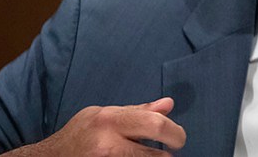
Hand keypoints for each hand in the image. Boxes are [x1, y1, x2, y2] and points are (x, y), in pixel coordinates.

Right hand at [2, 97, 185, 155]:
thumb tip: (168, 105)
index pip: (155, 125)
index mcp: (110, 121)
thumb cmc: (79, 135)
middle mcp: (108, 146)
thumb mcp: (104, 115)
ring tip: (146, 155)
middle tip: (170, 151)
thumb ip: (136, 112)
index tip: (177, 138)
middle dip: (169, 155)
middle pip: (157, 156)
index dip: (175, 132)